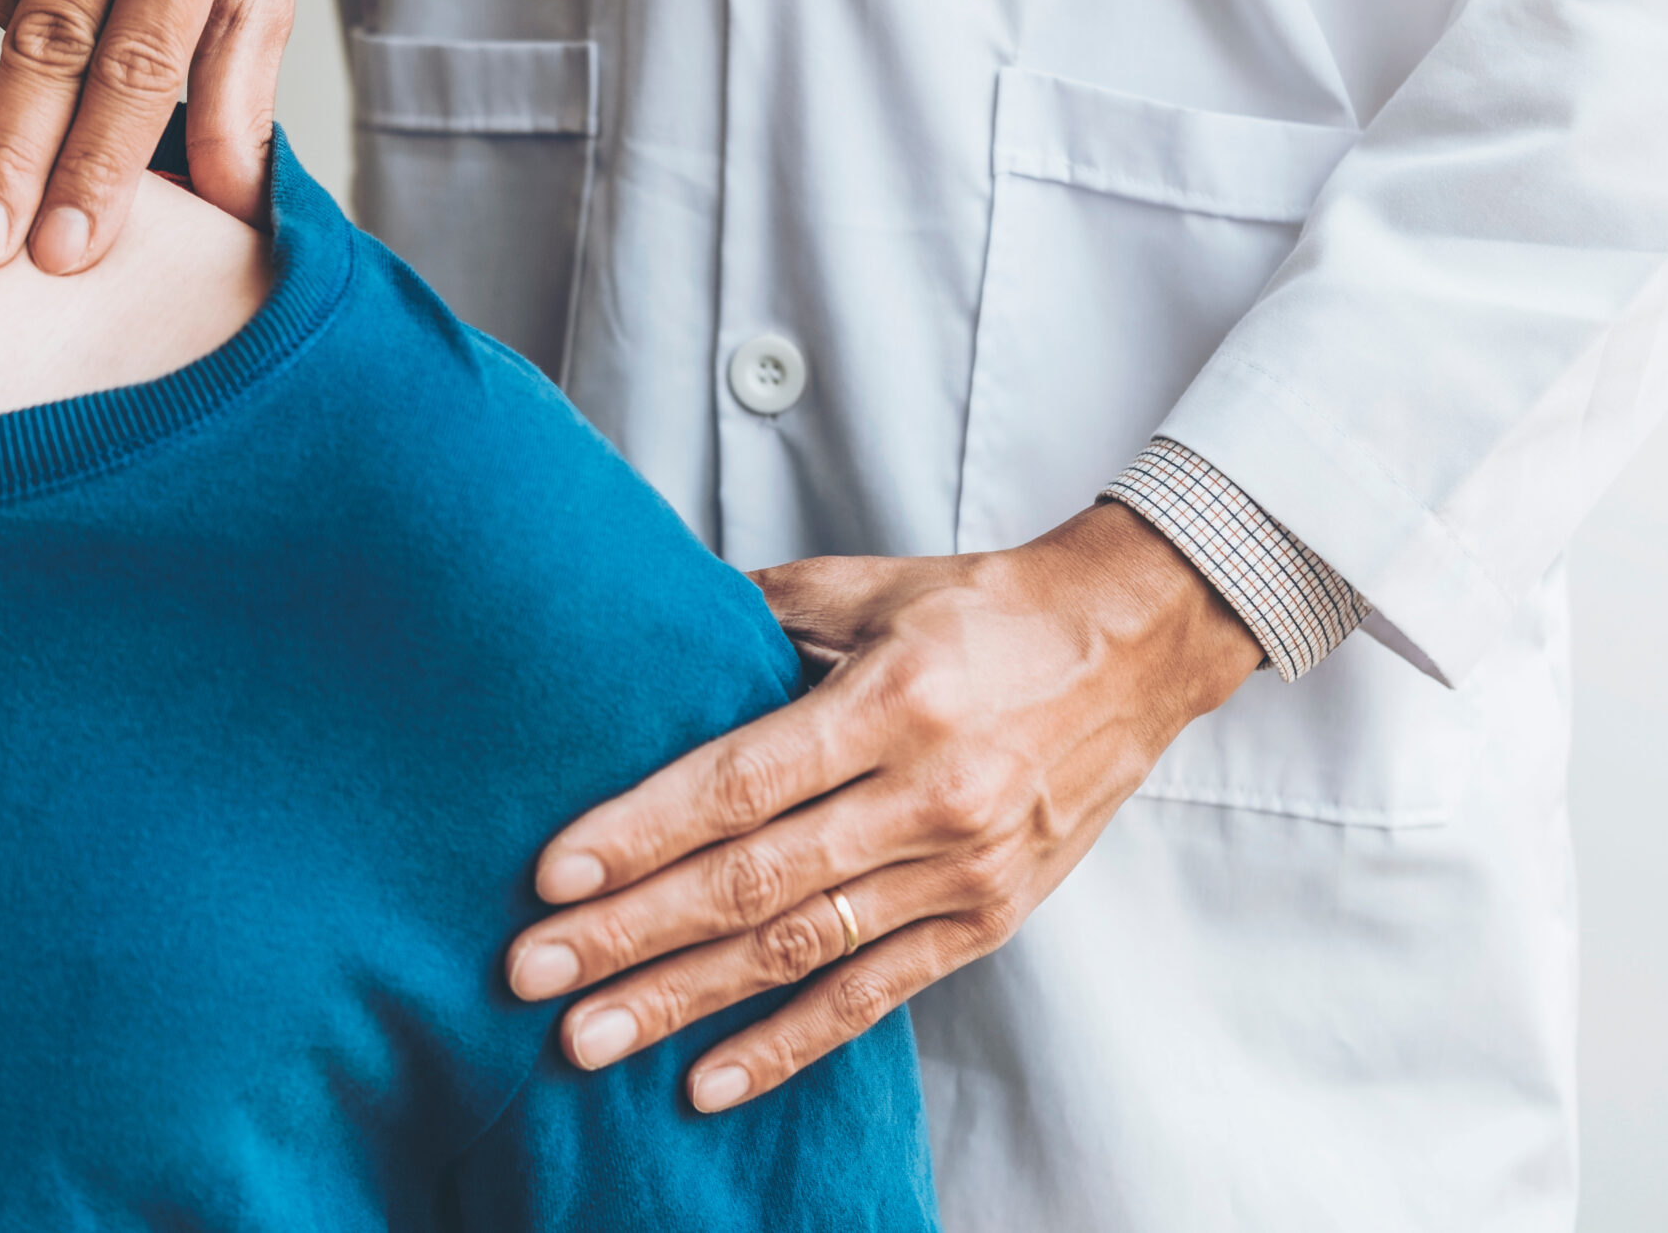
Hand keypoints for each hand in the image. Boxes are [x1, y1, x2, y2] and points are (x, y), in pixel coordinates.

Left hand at [504, 500, 1262, 1111]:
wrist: (1139, 647)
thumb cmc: (994, 608)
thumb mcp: (880, 586)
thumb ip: (766, 609)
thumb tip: (656, 615)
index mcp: (893, 702)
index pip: (741, 784)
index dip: (641, 833)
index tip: (551, 875)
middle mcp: (929, 796)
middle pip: (753, 882)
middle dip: (629, 933)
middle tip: (528, 973)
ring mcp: (962, 871)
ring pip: (799, 952)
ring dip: (684, 1002)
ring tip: (587, 1038)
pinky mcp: (987, 920)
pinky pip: (873, 996)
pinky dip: (788, 1046)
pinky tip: (707, 1081)